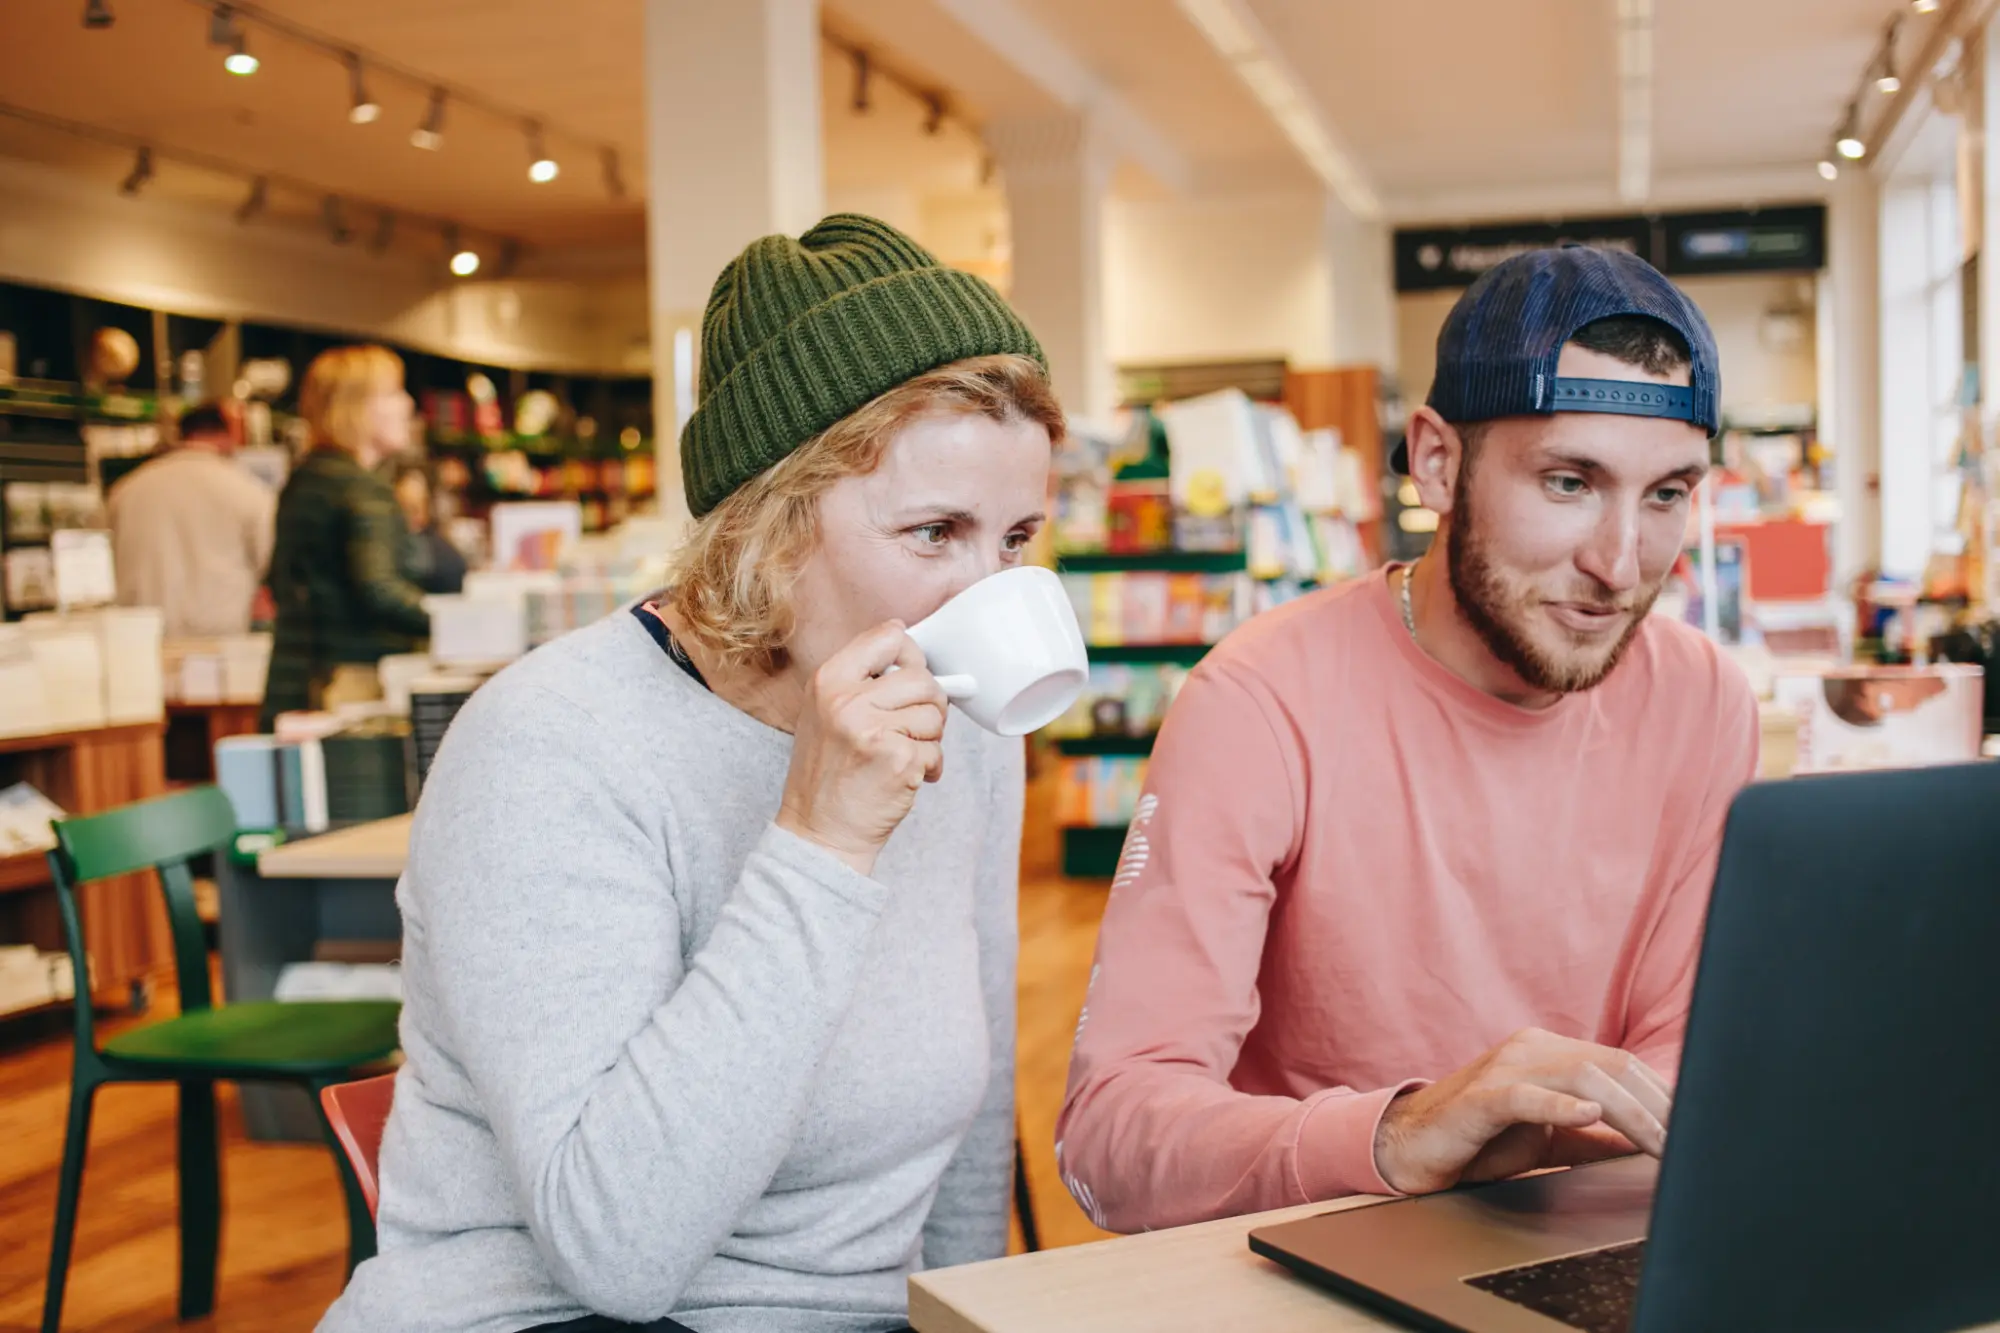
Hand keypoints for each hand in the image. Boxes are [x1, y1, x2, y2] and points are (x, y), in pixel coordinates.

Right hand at [775, 621, 947, 876]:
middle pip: (922, 677)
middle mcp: (847, 700)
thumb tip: (915, 658)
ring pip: (935, 714)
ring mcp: (873, 729)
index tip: (910, 675)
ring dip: (930, 738)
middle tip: (916, 726)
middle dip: (930, 703)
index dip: (910, 656)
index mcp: (829, 680)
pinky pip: (937, 749)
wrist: (820, 831)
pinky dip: (931, 766)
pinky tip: (908, 776)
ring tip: (904, 754)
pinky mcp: (898, 759)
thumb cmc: (829, 773)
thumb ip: (863, 680)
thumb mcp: (826, 712)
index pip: (889, 637)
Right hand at [1372, 1028, 1670, 1195]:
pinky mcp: (1480, 1097)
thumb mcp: (1550, 1139)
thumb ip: (1595, 1136)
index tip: (1697, 1131)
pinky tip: (1588, 1115)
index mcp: (1550, 1053)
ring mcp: (1504, 1068)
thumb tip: (1650, 1144)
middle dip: (1658, 1107)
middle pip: (1612, 1066)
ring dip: (1629, 1113)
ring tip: (1659, 1145)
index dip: (1664, 1098)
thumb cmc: (1479, 1140)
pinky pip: (1525, 1095)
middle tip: (1689, 1146)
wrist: (1411, 1148)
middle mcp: (1530, 1049)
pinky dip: (1560, 1105)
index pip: (1622, 1065)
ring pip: (1582, 1076)